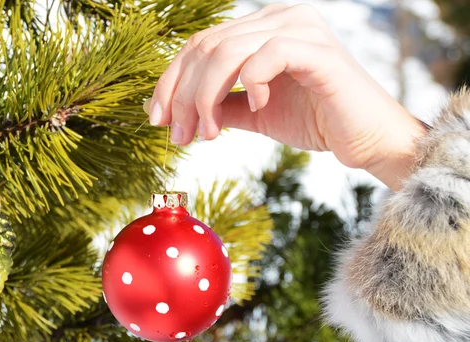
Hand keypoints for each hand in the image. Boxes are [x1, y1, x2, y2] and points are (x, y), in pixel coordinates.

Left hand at [148, 3, 427, 189]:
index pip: (200, 45)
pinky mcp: (316, 49)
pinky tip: (257, 107)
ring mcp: (298, 29)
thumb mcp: (252, 113)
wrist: (367, 140)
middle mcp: (278, 18)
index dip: (171, 82)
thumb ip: (219, 105)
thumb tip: (174, 112)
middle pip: (205, 46)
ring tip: (206, 134)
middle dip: (182, 95)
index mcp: (261, 28)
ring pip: (226, 51)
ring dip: (205, 97)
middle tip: (177, 134)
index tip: (157, 119)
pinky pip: (265, 56)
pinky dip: (250, 85)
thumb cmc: (315, 120)